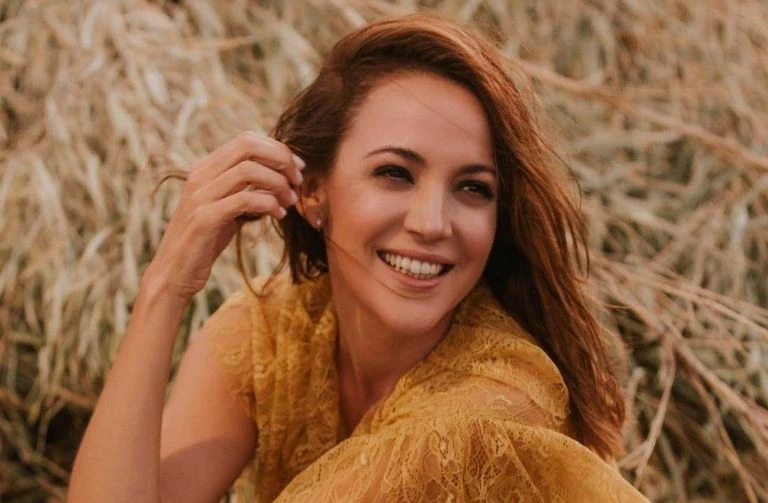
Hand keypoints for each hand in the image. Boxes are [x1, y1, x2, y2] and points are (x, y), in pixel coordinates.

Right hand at [143, 132, 303, 302]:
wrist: (173, 273)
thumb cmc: (205, 240)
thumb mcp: (227, 208)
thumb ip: (247, 190)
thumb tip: (282, 178)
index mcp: (206, 168)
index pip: (247, 139)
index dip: (278, 149)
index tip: (298, 168)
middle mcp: (200, 175)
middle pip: (248, 146)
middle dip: (281, 159)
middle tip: (298, 180)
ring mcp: (200, 196)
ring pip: (249, 170)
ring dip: (278, 183)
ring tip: (290, 201)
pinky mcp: (204, 219)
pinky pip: (244, 199)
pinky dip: (268, 204)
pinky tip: (278, 215)